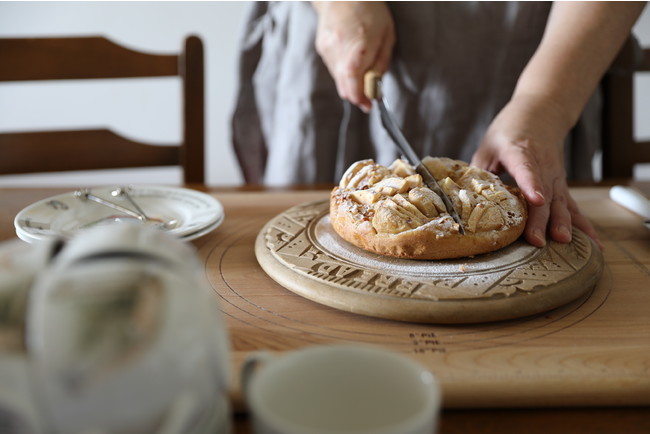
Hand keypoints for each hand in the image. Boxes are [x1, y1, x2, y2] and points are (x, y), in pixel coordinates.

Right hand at [312, 1, 394, 111]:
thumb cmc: (369, 10)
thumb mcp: (386, 36)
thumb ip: (380, 64)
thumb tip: (375, 87)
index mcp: (358, 47)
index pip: (353, 84)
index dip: (360, 99)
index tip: (369, 104)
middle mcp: (338, 51)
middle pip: (344, 86)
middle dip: (357, 94)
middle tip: (369, 94)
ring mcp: (327, 50)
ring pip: (338, 79)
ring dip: (351, 81)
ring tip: (362, 67)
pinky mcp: (321, 49)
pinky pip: (334, 68)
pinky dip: (344, 71)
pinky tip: (351, 57)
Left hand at [471, 93, 600, 247]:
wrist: (540, 114)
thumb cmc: (508, 131)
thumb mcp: (487, 147)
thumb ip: (478, 173)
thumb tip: (465, 201)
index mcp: (519, 151)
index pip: (526, 169)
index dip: (532, 184)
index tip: (536, 199)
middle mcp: (542, 165)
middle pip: (544, 194)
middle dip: (541, 219)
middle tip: (538, 241)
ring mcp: (555, 176)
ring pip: (560, 201)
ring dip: (563, 223)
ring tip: (564, 243)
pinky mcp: (561, 185)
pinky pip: (572, 206)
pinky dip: (582, 224)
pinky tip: (593, 243)